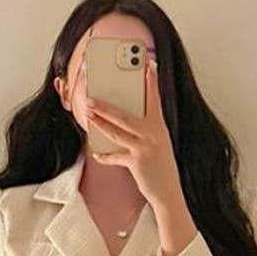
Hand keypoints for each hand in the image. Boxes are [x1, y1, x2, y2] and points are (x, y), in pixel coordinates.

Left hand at [85, 59, 182, 209]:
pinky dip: (105, 156)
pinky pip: (115, 156)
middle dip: (105, 106)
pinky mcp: (136, 162)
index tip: (149, 63)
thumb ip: (145, 129)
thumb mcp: (158, 143)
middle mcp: (153, 134)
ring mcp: (144, 147)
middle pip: (124, 115)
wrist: (168, 191)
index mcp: (159, 126)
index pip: (155, 99)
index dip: (152, 81)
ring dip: (99, 123)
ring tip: (88, 115)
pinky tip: (97, 154)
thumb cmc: (160, 166)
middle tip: (90, 97)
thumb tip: (123, 119)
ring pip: (116, 131)